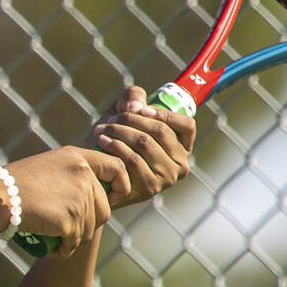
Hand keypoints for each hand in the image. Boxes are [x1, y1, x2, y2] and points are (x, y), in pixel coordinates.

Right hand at [0, 147, 131, 257]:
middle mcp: (83, 175)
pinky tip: (52, 246)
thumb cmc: (18, 184)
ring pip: (89, 229)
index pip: (116, 167)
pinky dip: (64, 250)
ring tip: (54, 234)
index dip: (120, 184)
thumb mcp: (51, 166)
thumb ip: (75, 173)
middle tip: (67, 226)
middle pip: (104, 208)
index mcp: (78, 158)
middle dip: (89, 222)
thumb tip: (99, 193)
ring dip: (74, 238)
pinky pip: (75, 243)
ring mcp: (78, 197)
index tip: (112, 197)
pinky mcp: (70, 220)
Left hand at [84, 85, 194, 206]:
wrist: (99, 175)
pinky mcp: (150, 187)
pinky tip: (103, 142)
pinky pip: (134, 159)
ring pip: (145, 143)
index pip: (187, 125)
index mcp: (181, 146)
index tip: (140, 109)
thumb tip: (136, 106)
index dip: (164, 113)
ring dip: (119, 131)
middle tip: (111, 119)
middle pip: (161, 131)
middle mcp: (180, 163)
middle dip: (131, 119)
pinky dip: (115, 146)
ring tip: (102, 129)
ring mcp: (168, 177)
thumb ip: (133, 98)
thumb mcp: (125, 114)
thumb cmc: (115, 142)